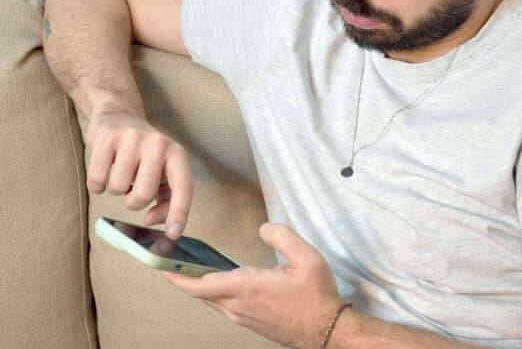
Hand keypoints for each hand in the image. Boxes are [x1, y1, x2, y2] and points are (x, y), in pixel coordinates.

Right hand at [85, 105, 192, 238]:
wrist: (119, 116)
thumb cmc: (145, 155)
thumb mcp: (163, 173)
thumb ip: (165, 200)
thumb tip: (150, 220)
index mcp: (177, 154)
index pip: (183, 187)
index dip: (179, 213)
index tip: (173, 234)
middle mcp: (158, 144)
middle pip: (143, 195)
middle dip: (134, 201)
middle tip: (132, 190)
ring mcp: (132, 138)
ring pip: (117, 188)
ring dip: (116, 189)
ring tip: (121, 172)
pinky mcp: (106, 138)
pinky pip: (96, 180)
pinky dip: (97, 184)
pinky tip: (105, 169)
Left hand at [162, 223, 343, 348]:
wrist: (327, 329)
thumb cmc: (317, 296)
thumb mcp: (307, 258)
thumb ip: (282, 236)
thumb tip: (263, 228)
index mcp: (247, 287)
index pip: (200, 283)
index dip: (176, 275)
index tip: (159, 264)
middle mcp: (239, 305)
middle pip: (200, 292)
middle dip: (181, 277)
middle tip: (168, 258)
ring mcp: (243, 316)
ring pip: (211, 300)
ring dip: (197, 285)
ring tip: (188, 266)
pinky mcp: (249, 321)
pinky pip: (222, 305)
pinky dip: (212, 292)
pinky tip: (216, 280)